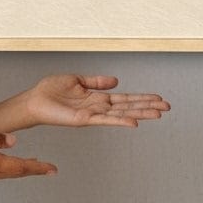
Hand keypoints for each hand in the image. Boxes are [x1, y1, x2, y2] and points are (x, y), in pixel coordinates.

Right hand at [0, 124, 56, 181]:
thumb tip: (13, 142)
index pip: (18, 166)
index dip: (37, 167)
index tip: (52, 169)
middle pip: (14, 172)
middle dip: (32, 169)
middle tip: (49, 169)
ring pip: (4, 173)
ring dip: (19, 169)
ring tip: (33, 165)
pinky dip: (6, 168)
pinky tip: (6, 164)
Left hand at [25, 74, 170, 128]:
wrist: (34, 100)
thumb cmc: (51, 91)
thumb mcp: (77, 80)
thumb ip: (97, 81)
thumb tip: (116, 80)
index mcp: (97, 98)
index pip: (125, 98)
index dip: (142, 98)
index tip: (159, 98)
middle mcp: (99, 107)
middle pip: (129, 106)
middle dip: (148, 107)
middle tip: (168, 107)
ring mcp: (93, 114)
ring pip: (122, 114)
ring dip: (140, 114)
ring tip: (159, 114)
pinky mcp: (85, 120)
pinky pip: (106, 120)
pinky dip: (120, 121)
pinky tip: (134, 122)